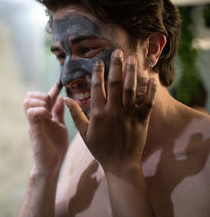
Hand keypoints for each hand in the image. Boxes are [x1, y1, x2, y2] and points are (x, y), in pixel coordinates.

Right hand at [23, 83, 68, 174]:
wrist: (52, 164)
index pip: (44, 98)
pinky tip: (48, 117)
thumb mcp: (60, 126)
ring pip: (27, 101)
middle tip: (52, 105)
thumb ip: (59, 113)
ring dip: (40, 102)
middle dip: (42, 95)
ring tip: (49, 112)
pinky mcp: (33, 129)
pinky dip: (40, 111)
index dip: (52, 90)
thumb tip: (61, 98)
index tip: (59, 84)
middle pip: (30, 96)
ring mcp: (33, 123)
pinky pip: (31, 113)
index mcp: (44, 115)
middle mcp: (36, 117)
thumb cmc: (55, 147)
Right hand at [64, 50, 156, 171]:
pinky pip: (147, 102)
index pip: (97, 87)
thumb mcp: (84, 133)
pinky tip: (151, 78)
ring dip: (131, 72)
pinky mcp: (141, 119)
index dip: (97, 73)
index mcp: (98, 113)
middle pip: (114, 83)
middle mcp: (113, 111)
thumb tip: (65, 99)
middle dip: (116, 66)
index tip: (99, 62)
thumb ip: (75, 114)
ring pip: (130, 89)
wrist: (120, 164)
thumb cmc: (100, 149)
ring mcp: (128, 114)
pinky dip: (150, 90)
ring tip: (132, 59)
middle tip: (117, 52)